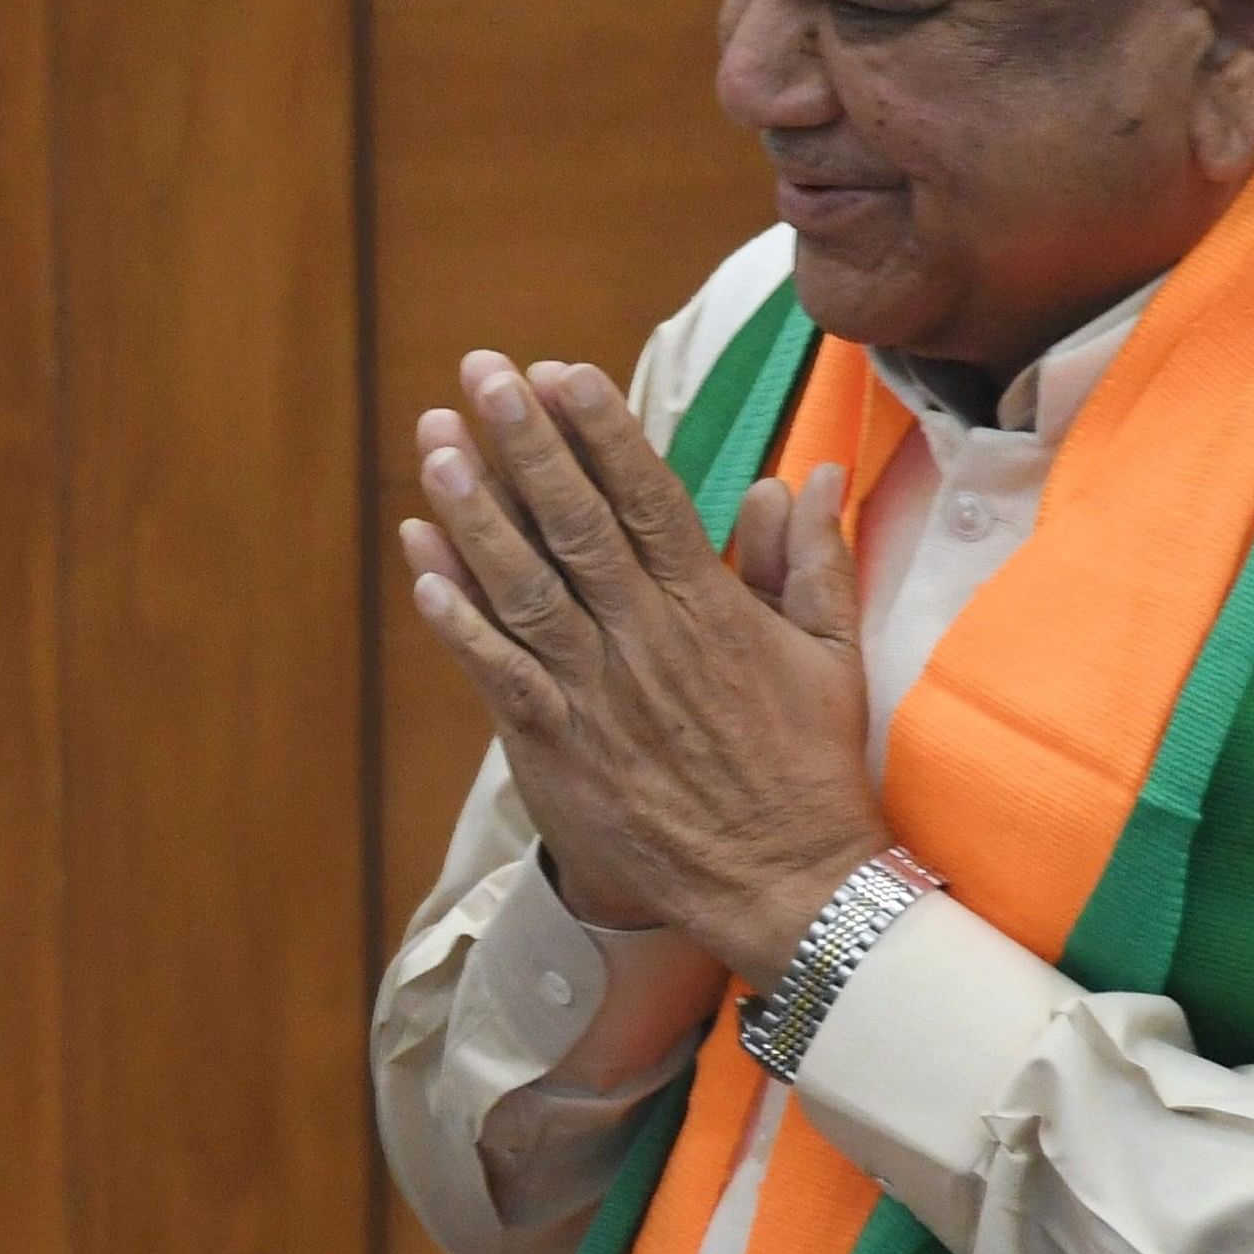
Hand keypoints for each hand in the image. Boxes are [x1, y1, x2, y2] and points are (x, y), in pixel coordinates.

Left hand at [398, 350, 884, 988]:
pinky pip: (498, 674)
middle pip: (574, 521)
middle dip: (525, 442)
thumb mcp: (831, 653)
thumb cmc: (808, 765)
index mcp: (709, 606)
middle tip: (480, 373)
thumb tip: (804, 475)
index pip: (647, 496)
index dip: (599, 430)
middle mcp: (644, 638)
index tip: (560, 371)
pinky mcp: (558, 747)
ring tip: (437, 446)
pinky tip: (422, 569)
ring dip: (474, 515)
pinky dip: (459, 622)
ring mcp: (595, 692)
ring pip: (524, 586)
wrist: (784, 882)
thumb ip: (812, 558)